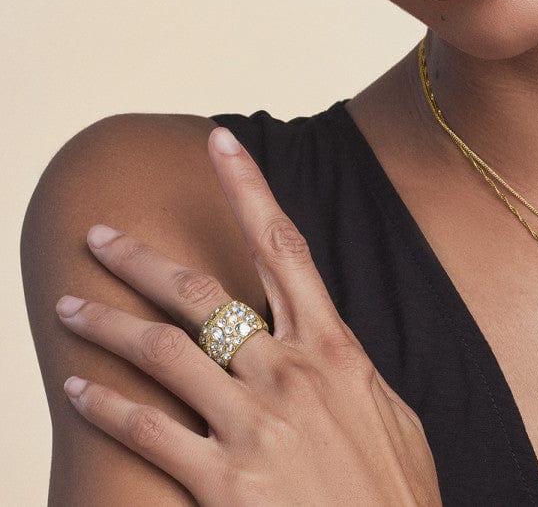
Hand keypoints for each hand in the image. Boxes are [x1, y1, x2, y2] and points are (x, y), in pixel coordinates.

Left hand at [54, 127, 440, 505]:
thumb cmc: (395, 493)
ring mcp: (253, 424)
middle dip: (142, 259)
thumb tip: (326, 345)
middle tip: (99, 235)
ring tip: (67, 308)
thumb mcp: (391, 414)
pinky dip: (106, 403)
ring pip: (164, 351)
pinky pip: (147, 429)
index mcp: (333, 348)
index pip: (282, 244)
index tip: (220, 142)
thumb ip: (347, 371)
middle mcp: (286, 372)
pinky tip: (77, 387)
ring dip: (106, 325)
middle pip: (202, 292)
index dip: (249, 186)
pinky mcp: (221, 481)